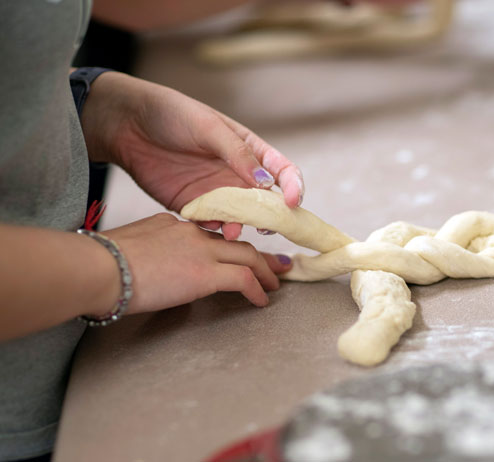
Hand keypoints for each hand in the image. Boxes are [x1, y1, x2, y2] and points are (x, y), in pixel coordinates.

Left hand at [81, 72, 304, 239]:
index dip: (293, 186)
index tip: (293, 201)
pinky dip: (213, 229)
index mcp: (249, 151)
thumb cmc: (172, 114)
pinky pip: (210, 224)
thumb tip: (268, 182)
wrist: (127, 124)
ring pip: (239, 217)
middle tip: (268, 227)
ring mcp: (216, 193)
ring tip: (233, 230)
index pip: (282, 171)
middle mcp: (237, 175)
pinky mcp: (193, 206)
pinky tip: (206, 226)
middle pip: (265, 202)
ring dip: (241, 226)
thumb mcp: (208, 127)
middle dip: (270, 216)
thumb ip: (237, 154)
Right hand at [101, 213, 291, 313]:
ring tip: (274, 286)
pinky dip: (257, 290)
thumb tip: (160, 267)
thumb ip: (153, 251)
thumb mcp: (132, 247)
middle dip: (261, 256)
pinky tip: (261, 302)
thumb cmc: (102, 263)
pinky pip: (243, 279)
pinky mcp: (206, 272)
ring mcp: (201, 250)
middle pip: (237, 243)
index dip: (232, 248)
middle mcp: (192, 232)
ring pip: (248, 256)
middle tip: (277, 265)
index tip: (243, 255)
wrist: (100, 267)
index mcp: (174, 225)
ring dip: (265, 273)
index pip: (212, 236)